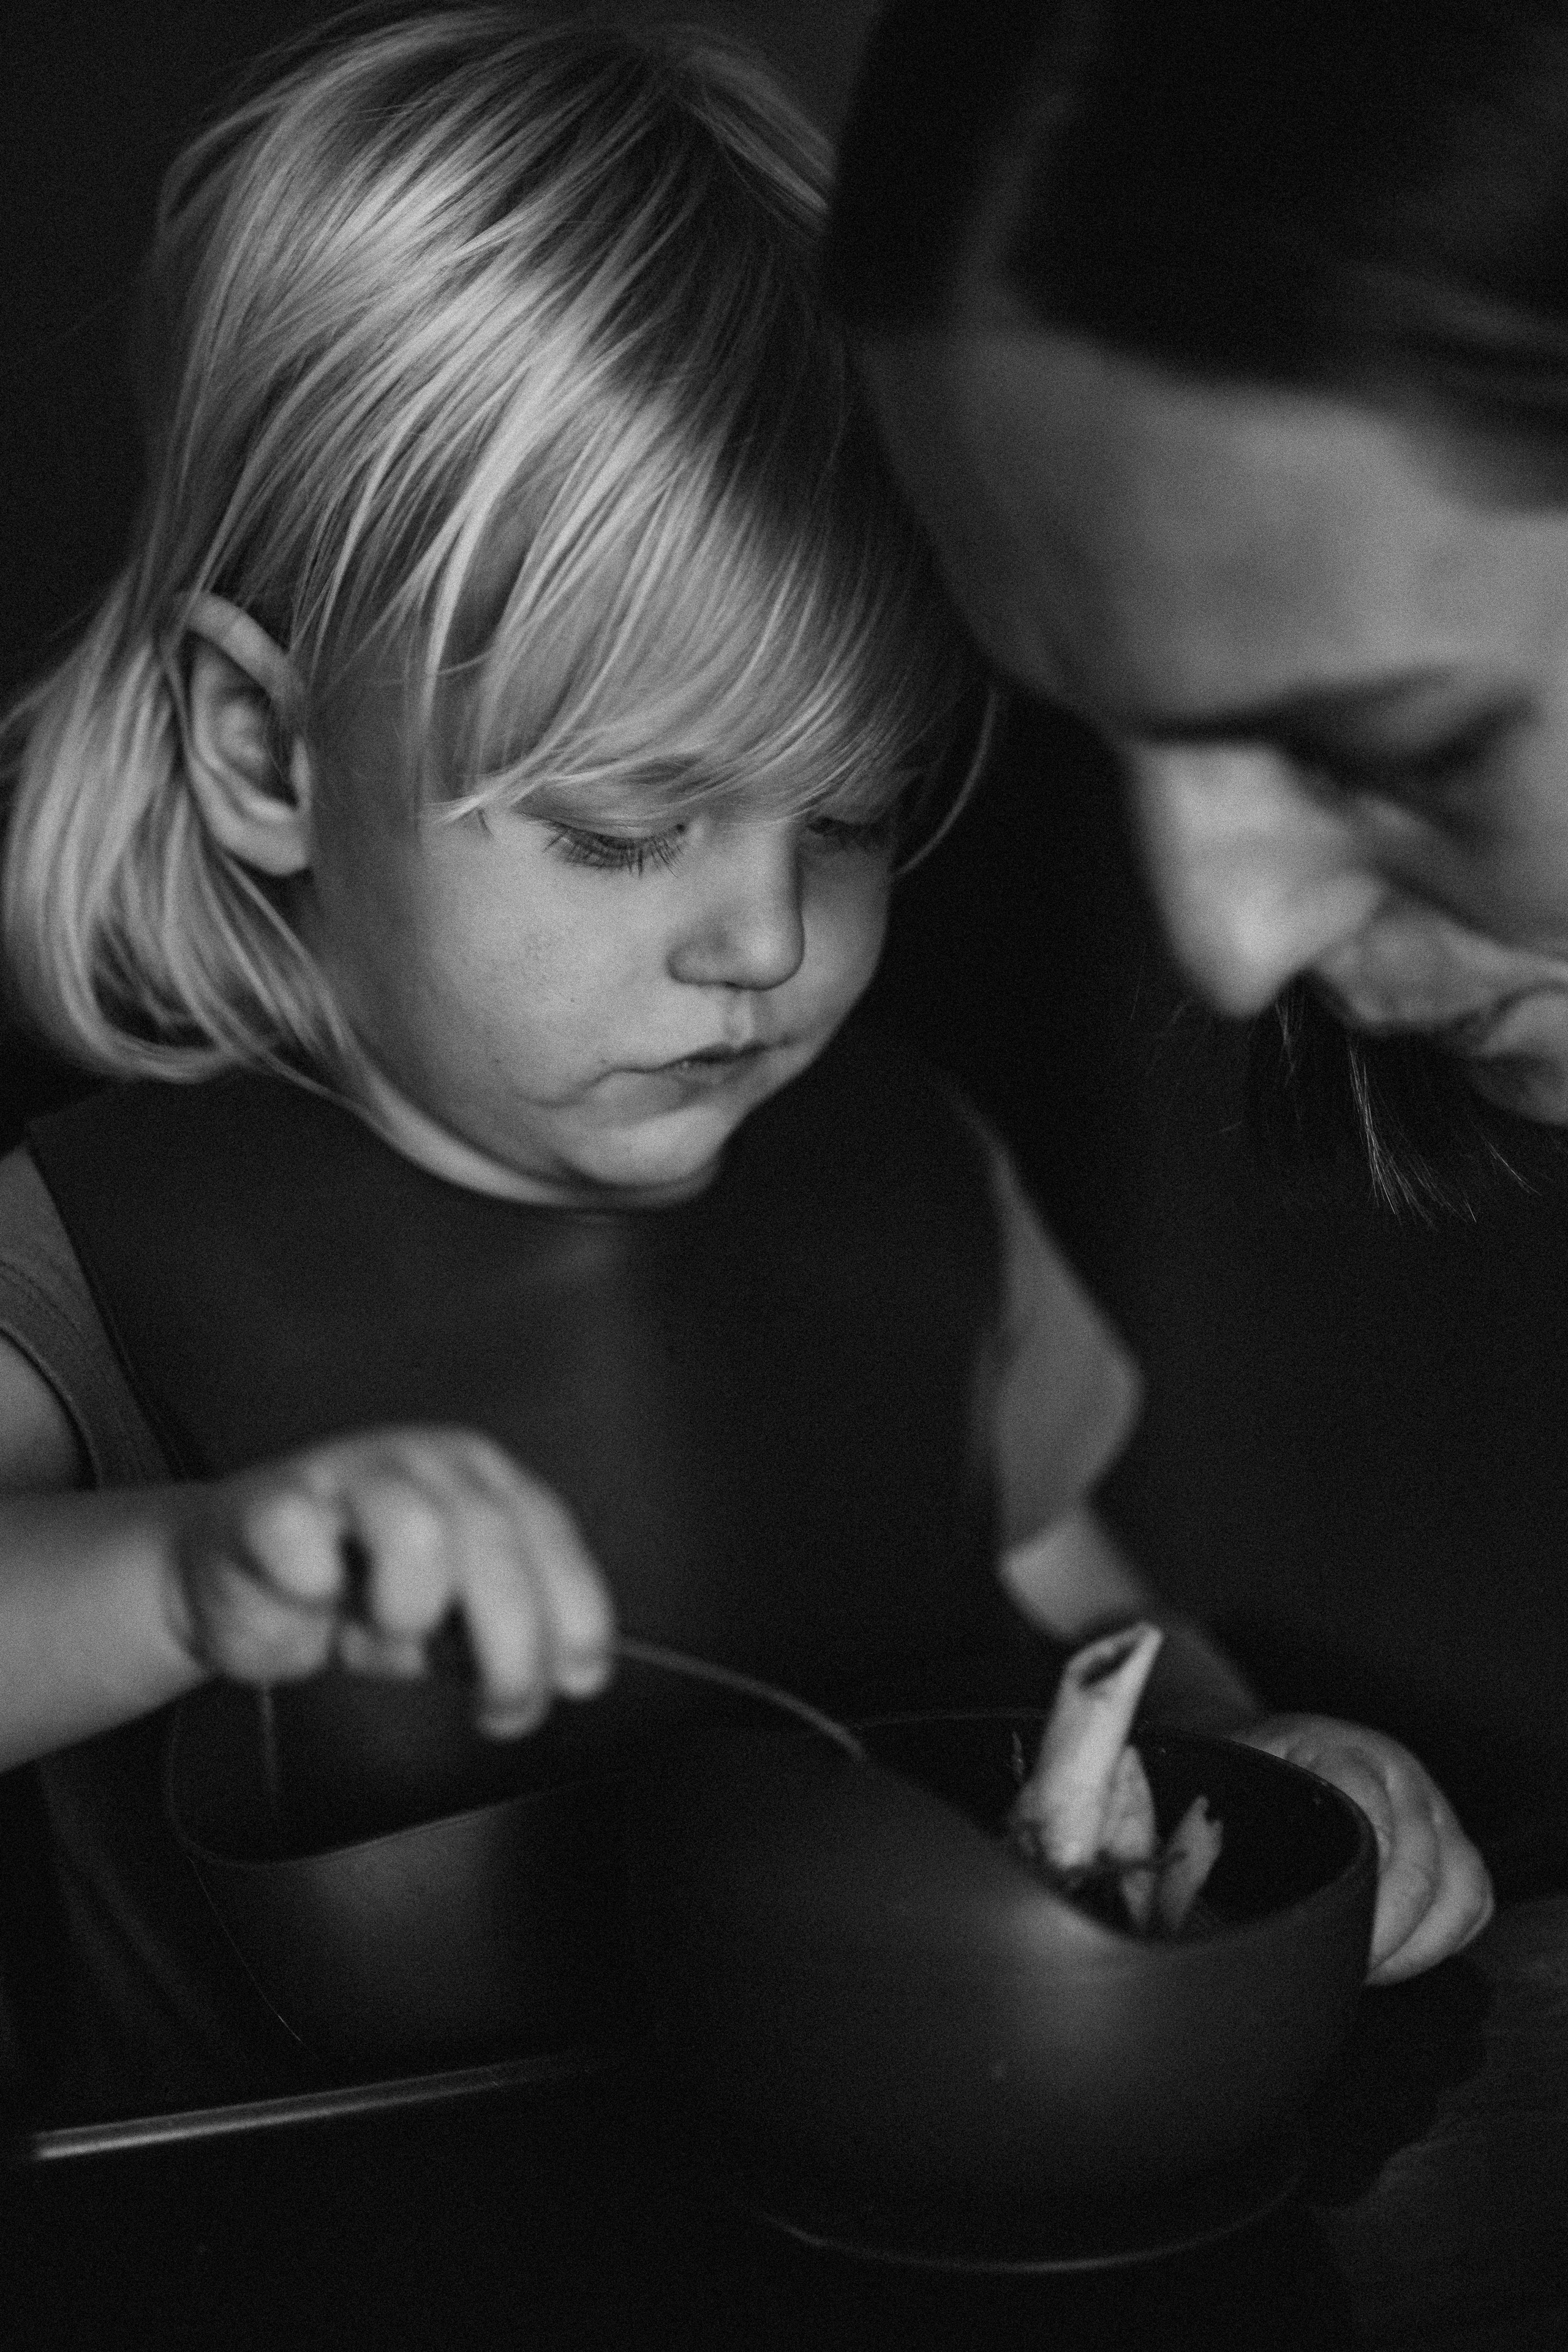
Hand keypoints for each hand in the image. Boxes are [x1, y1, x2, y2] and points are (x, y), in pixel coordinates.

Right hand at [166, 1427, 614, 1735]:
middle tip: (501, 1709)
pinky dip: (315, 1585)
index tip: (579, 1678)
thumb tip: (569, 1673)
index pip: (546, 1533)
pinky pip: (304, 1538)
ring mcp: (345, 1470)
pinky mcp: (270, 1500)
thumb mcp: (447, 1620)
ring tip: (384, 1629)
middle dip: (512, 1645)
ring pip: (418, 1528)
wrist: (230, 1579)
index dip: (575, 1610)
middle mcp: (422, 1459)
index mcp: (478, 1476)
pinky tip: (313, 1595)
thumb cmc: (351, 1596)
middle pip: (493, 1542)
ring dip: (411, 1609)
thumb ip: (504, 1631)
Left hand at [1235, 1714, 1494, 1983]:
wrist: (1262, 1753)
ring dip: (1419, 1942)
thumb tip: (1198, 1883)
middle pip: (1419, 1866)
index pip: (1368, 1821)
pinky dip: (1445, 1935)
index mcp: (1334, 1750)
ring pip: (1460, 1885)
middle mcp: (1393, 1770)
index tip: (1324, 1935)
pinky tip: (1400, 1952)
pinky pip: (1473, 1897)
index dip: (1353, 1894)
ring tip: (1370, 1966)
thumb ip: (1218, 1827)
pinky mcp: (1451, 1837)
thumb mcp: (1222, 1791)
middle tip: (1346, 1966)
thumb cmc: (1240, 1781)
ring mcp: (1429, 1803)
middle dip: (1385, 1932)